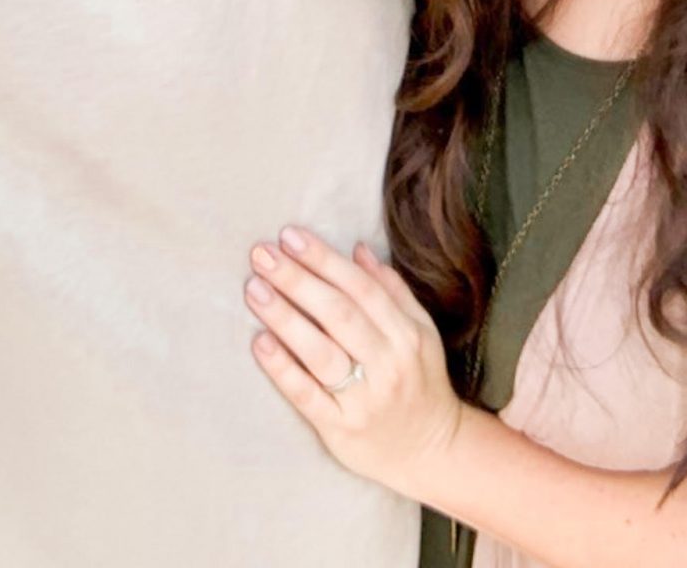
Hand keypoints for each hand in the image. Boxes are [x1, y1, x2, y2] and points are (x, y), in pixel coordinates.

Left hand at [244, 226, 464, 496]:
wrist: (431, 450)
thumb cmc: (419, 380)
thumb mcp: (420, 331)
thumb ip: (391, 290)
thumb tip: (358, 249)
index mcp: (408, 334)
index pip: (361, 288)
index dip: (324, 259)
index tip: (290, 236)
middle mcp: (388, 364)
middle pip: (338, 314)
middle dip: (298, 280)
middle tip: (262, 254)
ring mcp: (364, 399)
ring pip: (320, 352)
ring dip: (285, 317)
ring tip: (255, 289)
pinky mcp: (340, 429)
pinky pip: (307, 396)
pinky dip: (283, 368)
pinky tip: (259, 342)